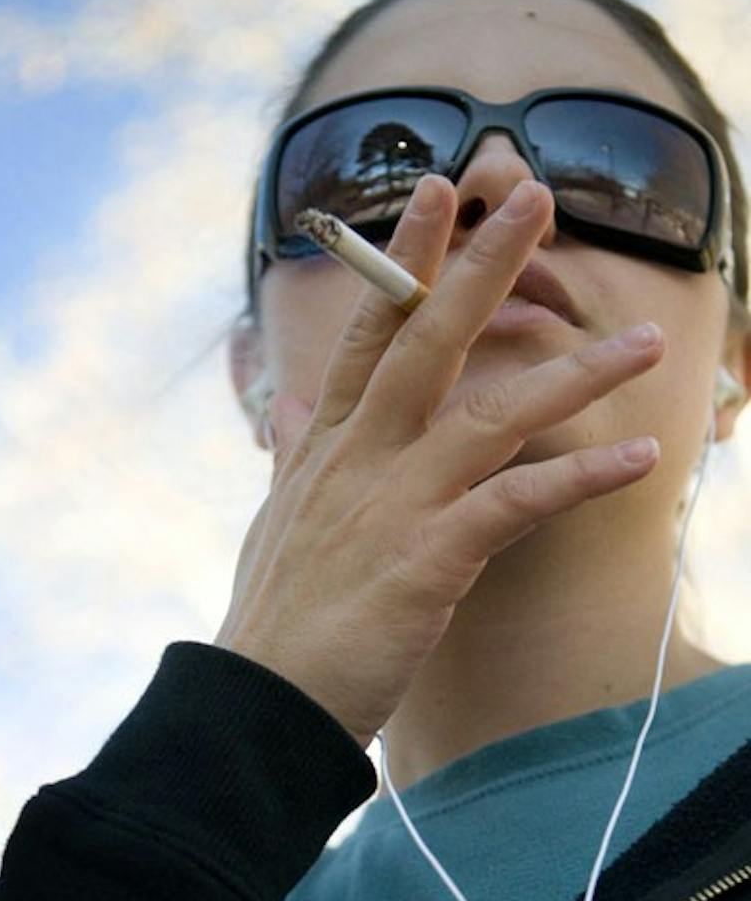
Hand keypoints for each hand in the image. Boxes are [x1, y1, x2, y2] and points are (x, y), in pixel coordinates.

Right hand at [214, 175, 662, 749]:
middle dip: (479, 267)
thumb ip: (290, 455)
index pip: (369, 335)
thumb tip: (288, 405)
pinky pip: (517, 504)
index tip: (436, 197)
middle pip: (426, 343)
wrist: (257, 703)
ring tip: (643, 339)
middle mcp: (361, 460)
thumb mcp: (275, 520)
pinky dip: (579, 478)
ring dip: (573, 373)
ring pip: (491, 415)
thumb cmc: (273, 618)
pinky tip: (640, 457)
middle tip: (533, 198)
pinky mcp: (428, 560)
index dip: (402, 262)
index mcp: (326, 448)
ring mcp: (394, 505)